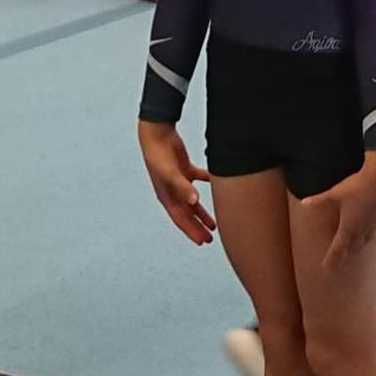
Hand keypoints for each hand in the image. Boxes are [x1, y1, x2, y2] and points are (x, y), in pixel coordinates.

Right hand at [138, 120, 215, 245]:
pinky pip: (199, 179)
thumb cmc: (159, 155)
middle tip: (210, 239)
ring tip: (213, 223)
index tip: (203, 242)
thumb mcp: (170, 173)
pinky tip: (219, 185)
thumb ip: (183, 187)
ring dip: (202, 212)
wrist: (157, 133)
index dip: (192, 231)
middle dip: (198, 227)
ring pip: (193, 201)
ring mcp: (178, 180)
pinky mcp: (184, 168)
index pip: (181, 219)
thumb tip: (195, 202)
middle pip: (187, 214)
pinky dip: (208, 182)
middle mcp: (172, 191)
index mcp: (166, 196)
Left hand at [302, 150, 375, 267]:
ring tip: (353, 253)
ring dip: (356, 249)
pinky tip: (368, 233)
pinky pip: (372, 232)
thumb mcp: (335, 192)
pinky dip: (367, 237)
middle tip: (338, 267)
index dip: (332, 259)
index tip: (327, 269)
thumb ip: (319, 199)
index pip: (338, 248)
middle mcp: (361, 229)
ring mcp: (372, 223)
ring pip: (364, 242)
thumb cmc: (357, 185)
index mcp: (349, 226)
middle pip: (352, 249)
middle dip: (344, 258)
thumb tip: (303, 202)